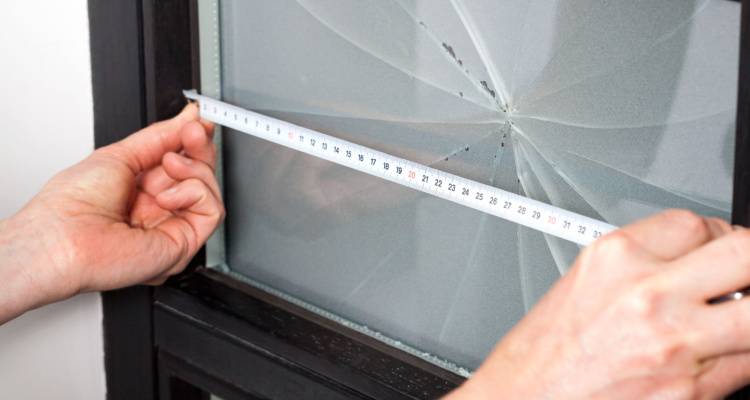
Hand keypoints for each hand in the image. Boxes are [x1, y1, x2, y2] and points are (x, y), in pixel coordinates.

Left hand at [0, 104, 222, 321]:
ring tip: (167, 165)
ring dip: (194, 169)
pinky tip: (166, 196)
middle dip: (200, 147)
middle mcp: (161, 210)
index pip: (184, 163)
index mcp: (143, 190)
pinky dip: (195, 193)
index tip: (197, 121)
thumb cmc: (72, 206)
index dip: (194, 141)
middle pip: (203, 174)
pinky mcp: (184, 244)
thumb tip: (189, 117)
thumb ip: (161, 136)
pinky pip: (213, 211)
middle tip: (192, 132)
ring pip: (210, 190)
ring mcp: (173, 227)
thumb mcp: (121, 154)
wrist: (62, 237)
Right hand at [448, 210, 749, 398]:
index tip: (718, 249)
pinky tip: (712, 356)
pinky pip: (748, 364)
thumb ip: (642, 263)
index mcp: (616, 257)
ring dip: (747, 315)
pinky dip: (738, 357)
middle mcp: (648, 293)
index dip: (717, 235)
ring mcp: (675, 343)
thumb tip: (695, 259)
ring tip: (727, 321)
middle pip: (745, 252)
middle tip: (742, 277)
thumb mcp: (584, 281)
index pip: (698, 223)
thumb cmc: (546, 352)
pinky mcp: (693, 390)